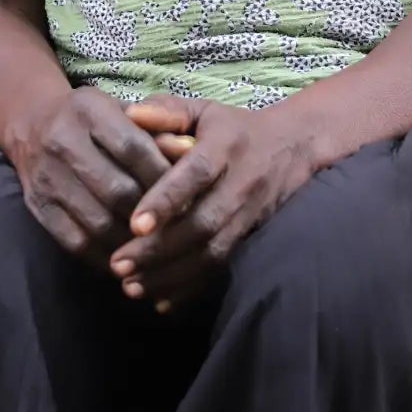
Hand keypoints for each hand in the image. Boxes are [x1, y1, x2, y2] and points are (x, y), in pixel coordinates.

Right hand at [3, 86, 179, 270]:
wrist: (31, 125)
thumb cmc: (93, 120)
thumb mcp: (123, 112)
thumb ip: (158, 131)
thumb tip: (191, 152)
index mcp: (87, 110)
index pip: (133, 147)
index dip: (163, 176)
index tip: (190, 195)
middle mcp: (61, 141)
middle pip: (117, 190)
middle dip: (153, 215)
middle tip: (181, 230)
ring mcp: (46, 177)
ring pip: (99, 222)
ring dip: (134, 242)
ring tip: (160, 249)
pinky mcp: (38, 207)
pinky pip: (77, 242)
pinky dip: (108, 256)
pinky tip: (130, 257)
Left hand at [109, 97, 325, 308]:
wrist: (294, 147)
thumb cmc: (233, 127)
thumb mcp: (203, 110)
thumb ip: (166, 110)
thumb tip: (129, 114)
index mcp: (225, 146)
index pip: (196, 174)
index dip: (167, 200)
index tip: (135, 224)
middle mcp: (240, 184)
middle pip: (202, 223)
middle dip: (159, 249)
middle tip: (118, 266)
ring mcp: (249, 216)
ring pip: (212, 253)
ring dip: (171, 275)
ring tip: (131, 288)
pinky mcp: (251, 238)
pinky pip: (222, 268)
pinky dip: (192, 288)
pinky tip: (161, 301)